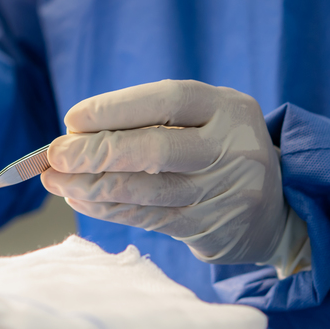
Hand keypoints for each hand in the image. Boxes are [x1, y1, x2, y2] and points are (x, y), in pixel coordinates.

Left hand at [41, 80, 288, 264]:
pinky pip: (148, 218)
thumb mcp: (203, 121)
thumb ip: (151, 120)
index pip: (169, 100)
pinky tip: (80, 201)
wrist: (273, 211)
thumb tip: (75, 133)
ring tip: (57, 181)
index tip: (73, 119)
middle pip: (157, 148)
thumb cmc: (216, 151)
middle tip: (55, 156)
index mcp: (229, 108)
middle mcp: (233, 148)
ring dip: (93, 187)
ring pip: (148, 190)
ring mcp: (224, 191)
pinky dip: (109, 209)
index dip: (116, 108)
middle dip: (98, 152)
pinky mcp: (210, 228)